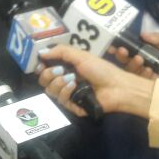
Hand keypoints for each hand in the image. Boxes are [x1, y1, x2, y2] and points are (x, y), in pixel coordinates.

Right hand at [37, 45, 154, 117]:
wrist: (117, 87)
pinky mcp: (73, 106)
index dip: (42, 67)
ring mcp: (69, 94)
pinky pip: (61, 100)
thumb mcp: (81, 56)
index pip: (47, 69)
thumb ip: (61, 52)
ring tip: (72, 79)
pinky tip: (74, 87)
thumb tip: (41, 53)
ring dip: (58, 83)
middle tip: (59, 71)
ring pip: (51, 91)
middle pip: (45, 81)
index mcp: (68, 68)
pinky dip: (65, 92)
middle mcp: (66, 81)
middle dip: (49, 74)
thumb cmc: (101, 70)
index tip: (40, 64)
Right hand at [110, 32, 158, 88]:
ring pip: (132, 71)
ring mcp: (147, 76)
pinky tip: (148, 70)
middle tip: (121, 52)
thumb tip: (143, 34)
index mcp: (148, 52)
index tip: (114, 45)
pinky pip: (142, 81)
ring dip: (132, 65)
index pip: (131, 49)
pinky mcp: (152, 86)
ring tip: (138, 59)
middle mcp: (144, 63)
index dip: (122, 47)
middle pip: (127, 61)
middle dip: (122, 56)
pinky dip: (143, 75)